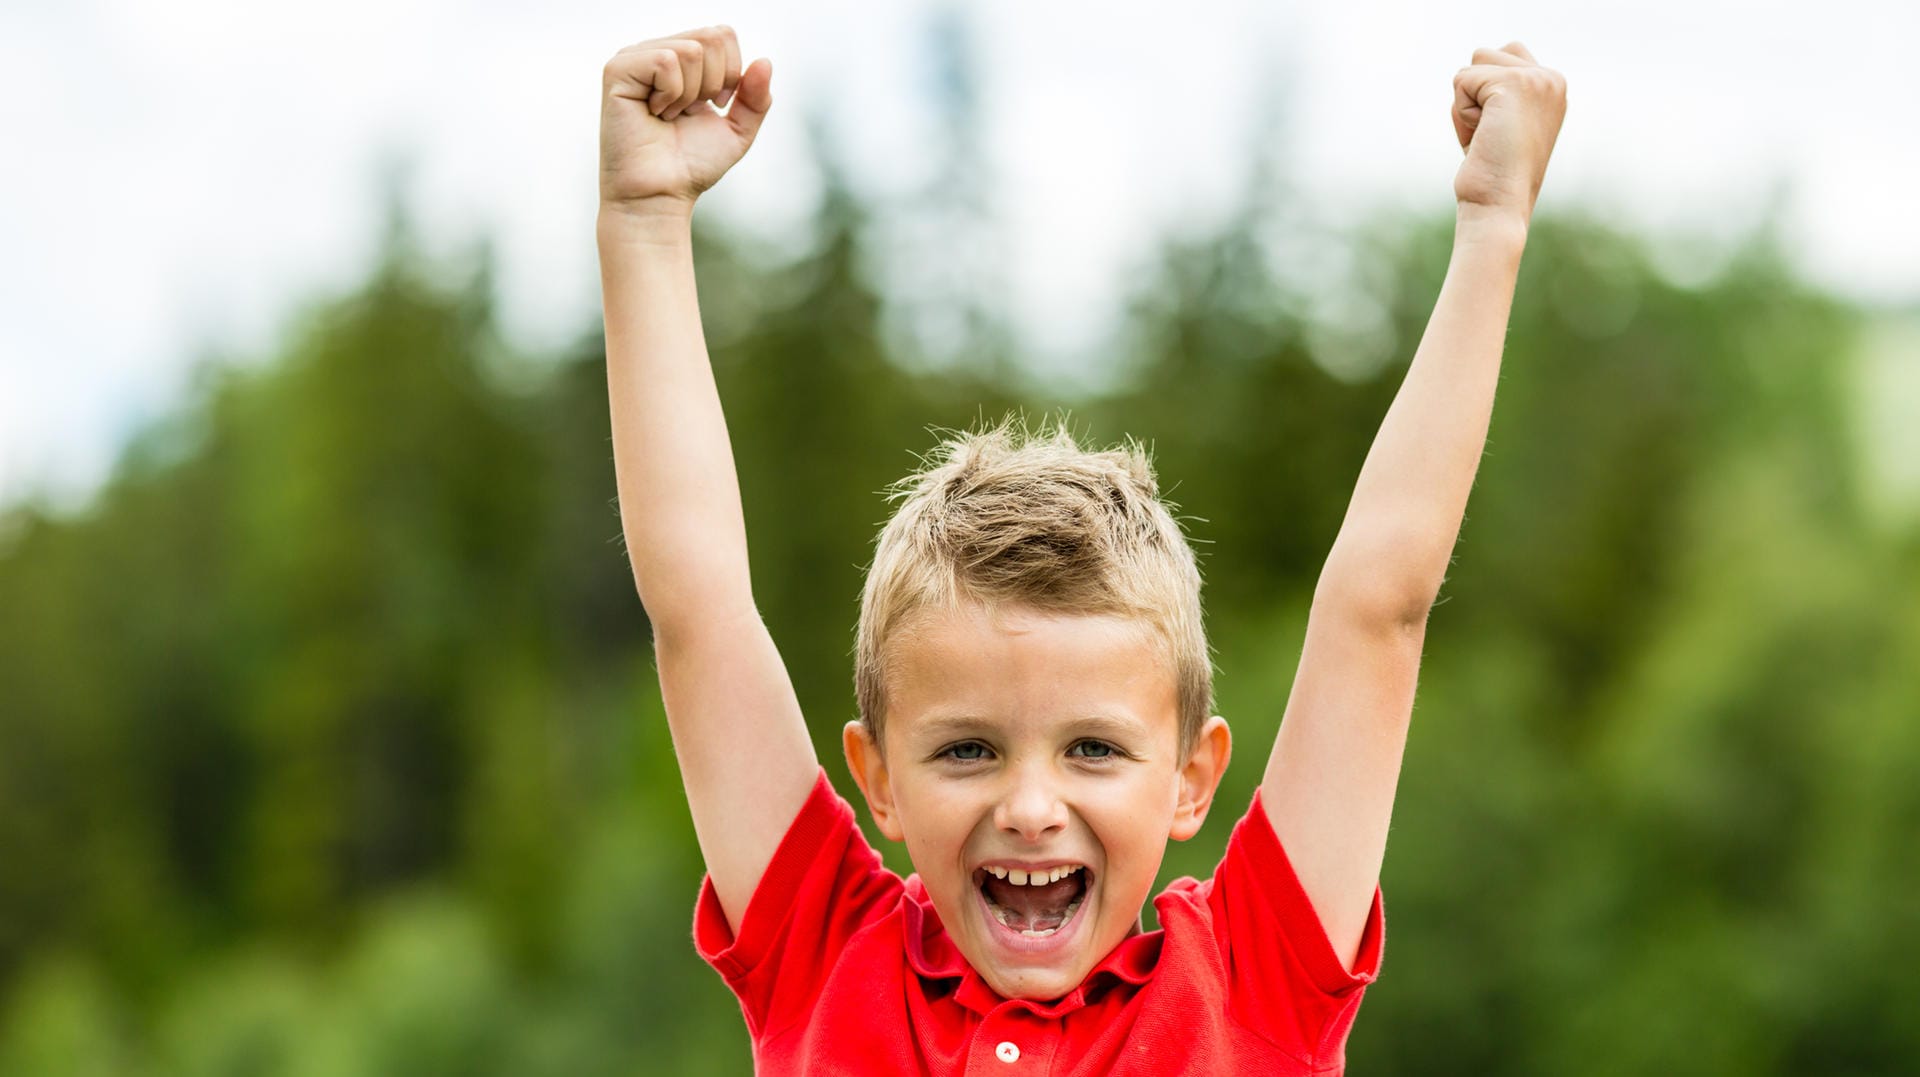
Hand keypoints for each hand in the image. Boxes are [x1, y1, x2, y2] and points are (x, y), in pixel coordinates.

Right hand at [600, 26, 772, 216]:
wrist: (660, 195)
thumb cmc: (690, 166)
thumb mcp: (737, 130)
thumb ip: (756, 98)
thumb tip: (765, 61)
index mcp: (681, 60)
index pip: (722, 35)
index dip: (731, 73)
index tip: (712, 106)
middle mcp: (656, 52)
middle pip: (711, 37)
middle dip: (714, 83)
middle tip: (689, 112)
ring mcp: (634, 58)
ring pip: (691, 50)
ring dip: (690, 94)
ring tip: (668, 116)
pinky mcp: (617, 70)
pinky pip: (665, 61)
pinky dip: (671, 94)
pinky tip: (654, 114)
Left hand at [1451, 43, 1566, 224]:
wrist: (1499, 207)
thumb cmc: (1493, 176)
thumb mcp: (1500, 127)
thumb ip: (1495, 94)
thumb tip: (1471, 71)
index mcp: (1553, 88)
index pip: (1502, 58)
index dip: (1484, 97)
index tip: (1498, 135)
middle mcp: (1552, 79)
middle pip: (1485, 56)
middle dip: (1473, 96)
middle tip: (1490, 136)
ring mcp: (1537, 79)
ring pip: (1472, 66)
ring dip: (1466, 104)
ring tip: (1487, 136)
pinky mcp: (1514, 84)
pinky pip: (1461, 81)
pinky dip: (1461, 114)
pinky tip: (1482, 138)